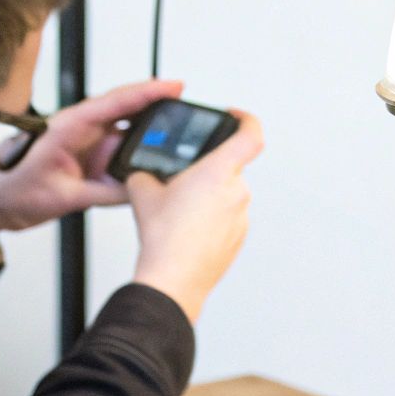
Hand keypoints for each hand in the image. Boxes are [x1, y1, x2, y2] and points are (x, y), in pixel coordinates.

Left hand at [0, 79, 184, 235]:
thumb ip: (101, 193)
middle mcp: (80, 128)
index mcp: (69, 126)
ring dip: (149, 135)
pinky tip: (154, 161)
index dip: (148, 93)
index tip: (175, 86)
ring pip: (126, 132)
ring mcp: (85, 142)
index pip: (116, 102)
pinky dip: (137, 155)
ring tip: (179, 139)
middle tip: (189, 111)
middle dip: (158, 109)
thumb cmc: (11, 190)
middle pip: (127, 111)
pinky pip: (119, 153)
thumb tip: (137, 190)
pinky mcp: (87, 156)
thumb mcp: (61, 197)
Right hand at [125, 111, 263, 322]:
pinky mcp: (238, 238)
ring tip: (179, 210)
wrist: (173, 279)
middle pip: (229, 167)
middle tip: (183, 179)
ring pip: (227, 195)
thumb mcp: (143, 192)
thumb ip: (146, 173)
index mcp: (220, 172)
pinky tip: (187, 229)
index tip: (234, 116)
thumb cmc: (165, 238)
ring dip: (207, 196)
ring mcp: (241, 217)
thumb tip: (144, 175)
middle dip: (207, 170)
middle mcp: (238, 192)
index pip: (251, 134)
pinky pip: (227, 218)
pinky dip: (211, 218)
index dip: (246, 119)